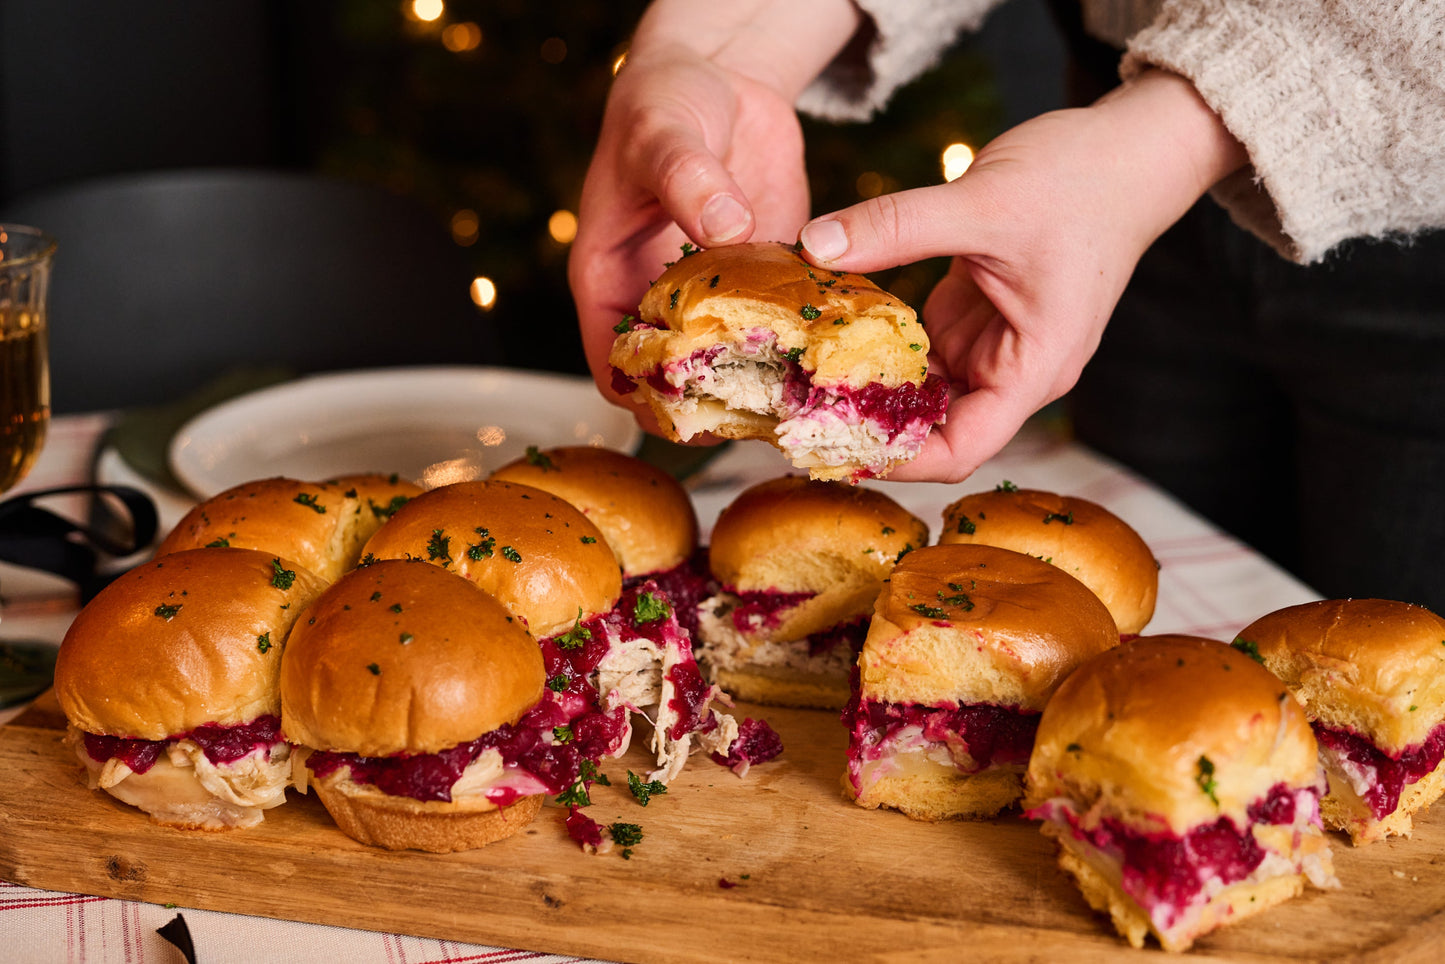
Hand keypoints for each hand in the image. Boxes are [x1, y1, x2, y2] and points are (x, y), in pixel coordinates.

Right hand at [568, 0, 860, 427]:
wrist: (720, 74)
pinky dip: (800, 340)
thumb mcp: (663, 135)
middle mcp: (657, 298)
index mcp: (609, 278)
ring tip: (803, 396)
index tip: (689, 413)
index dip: (642, 397)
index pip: (612, 365)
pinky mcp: (762, 279)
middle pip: (673, 380)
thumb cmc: (663, 102)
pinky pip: (777, 324)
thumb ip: (688, 180)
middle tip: (760, 415)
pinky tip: (834, 350)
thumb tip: (723, 230)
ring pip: (729, 361)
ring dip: (761, 379)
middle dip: (710, 402)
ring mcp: (712, 294)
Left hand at [799, 70, 1247, 481]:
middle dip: (868, 428)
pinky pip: (916, 356)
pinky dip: (875, 353)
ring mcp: (991, 349)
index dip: (898, 459)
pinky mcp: (973, 322)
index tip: (832, 444)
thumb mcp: (983, 201)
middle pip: (935, 431)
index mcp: (1034, 367)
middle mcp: (1013, 371)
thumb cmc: (1081, 180)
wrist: (1125, 152)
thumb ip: (897, 224)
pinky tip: (826, 343)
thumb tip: (815, 244)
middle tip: (792, 417)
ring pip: (920, 396)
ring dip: (865, 393)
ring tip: (796, 386)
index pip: (963, 446)